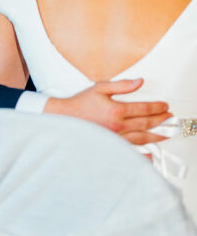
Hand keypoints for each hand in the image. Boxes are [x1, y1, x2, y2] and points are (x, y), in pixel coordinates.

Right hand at [44, 78, 171, 145]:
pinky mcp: (111, 146)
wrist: (65, 118)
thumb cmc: (81, 103)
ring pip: (142, 138)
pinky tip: (150, 153)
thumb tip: (139, 82)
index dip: (156, 107)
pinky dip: (143, 152)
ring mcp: (115, 138)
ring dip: (157, 135)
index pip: (143, 108)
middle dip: (160, 120)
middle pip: (146, 124)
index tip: (165, 106)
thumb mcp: (100, 88)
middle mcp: (118, 126)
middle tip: (170, 118)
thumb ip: (122, 85)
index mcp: (116, 110)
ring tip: (166, 133)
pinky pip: (131, 150)